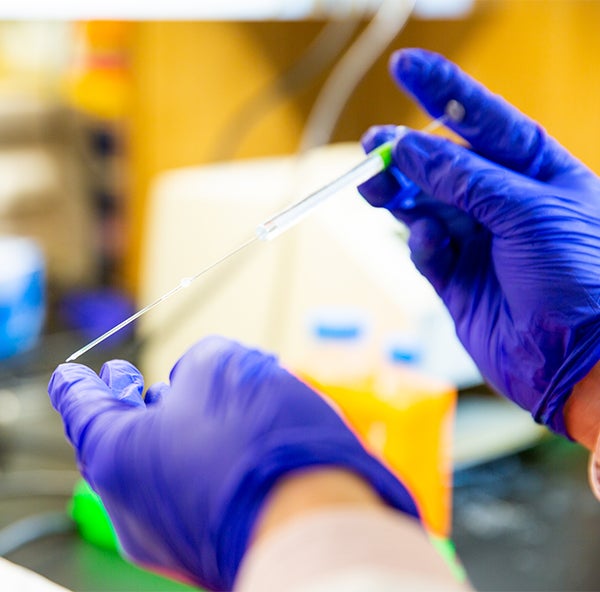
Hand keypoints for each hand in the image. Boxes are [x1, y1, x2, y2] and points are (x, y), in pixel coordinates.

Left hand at [48, 336, 416, 590]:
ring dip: (166, 428)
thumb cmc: (258, 442)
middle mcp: (129, 505)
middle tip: (129, 377)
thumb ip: (196, 365)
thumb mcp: (222, 366)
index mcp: (116, 455)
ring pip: (154, 467)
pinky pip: (185, 492)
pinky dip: (194, 459)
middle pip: (118, 441)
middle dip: (127, 402)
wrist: (313, 524)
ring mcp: (165, 535)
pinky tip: (223, 439)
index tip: (73, 372)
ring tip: (185, 401)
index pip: (80, 408)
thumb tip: (194, 384)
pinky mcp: (203, 547)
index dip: (78, 383)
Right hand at [359, 48, 599, 435]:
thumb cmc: (579, 276)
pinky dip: (422, 243)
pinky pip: (425, 249)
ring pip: (423, 206)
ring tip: (373, 185)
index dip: (445, 92)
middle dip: (406, 155)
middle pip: (442, 166)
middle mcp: (503, 204)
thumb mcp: (528, 210)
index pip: (484, 121)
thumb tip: (410, 149)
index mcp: (536, 173)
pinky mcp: (455, 279)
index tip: (405, 68)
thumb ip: (465, 179)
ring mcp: (478, 242)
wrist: (576, 358)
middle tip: (371, 148)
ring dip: (398, 195)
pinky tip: (430, 243)